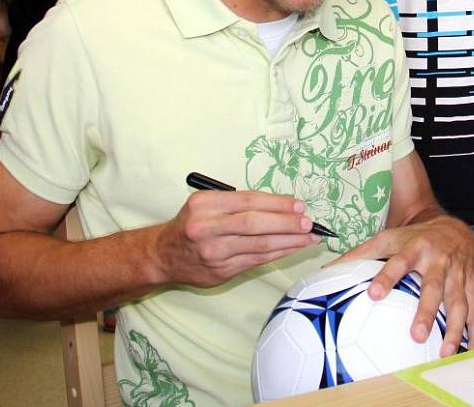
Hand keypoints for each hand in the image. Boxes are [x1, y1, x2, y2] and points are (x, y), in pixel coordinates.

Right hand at [153, 190, 318, 287]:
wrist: (163, 255)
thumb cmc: (192, 223)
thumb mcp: (206, 203)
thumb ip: (237, 203)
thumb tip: (282, 206)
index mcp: (204, 204)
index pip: (248, 201)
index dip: (276, 203)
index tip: (298, 205)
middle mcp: (206, 227)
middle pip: (254, 223)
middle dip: (286, 223)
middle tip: (309, 223)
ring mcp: (213, 252)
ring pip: (258, 245)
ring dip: (289, 241)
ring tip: (309, 237)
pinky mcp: (220, 271)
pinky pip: (256, 261)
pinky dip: (277, 253)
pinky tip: (292, 248)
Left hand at [335, 215, 473, 355]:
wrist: (454, 227)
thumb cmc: (414, 237)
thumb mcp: (388, 238)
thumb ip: (359, 254)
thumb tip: (327, 271)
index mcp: (415, 248)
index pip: (398, 262)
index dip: (387, 277)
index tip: (374, 294)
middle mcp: (438, 260)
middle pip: (433, 287)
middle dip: (427, 311)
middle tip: (416, 335)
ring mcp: (457, 273)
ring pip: (458, 302)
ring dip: (454, 328)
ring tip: (444, 353)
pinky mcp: (472, 285)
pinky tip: (470, 351)